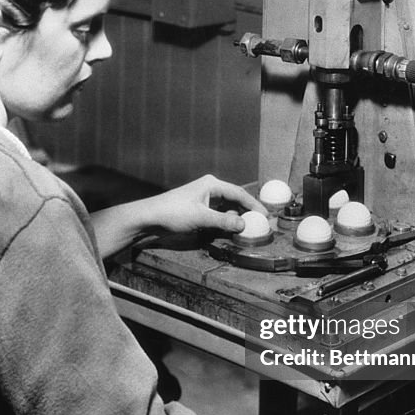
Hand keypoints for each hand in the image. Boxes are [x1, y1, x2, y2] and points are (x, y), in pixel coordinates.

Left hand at [144, 174, 266, 233]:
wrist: (148, 217)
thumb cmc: (172, 213)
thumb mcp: (201, 218)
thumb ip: (224, 222)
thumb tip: (244, 226)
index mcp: (212, 184)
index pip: (239, 193)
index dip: (254, 205)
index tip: (265, 216)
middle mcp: (209, 189)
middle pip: (234, 200)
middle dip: (247, 212)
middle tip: (259, 224)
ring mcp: (203, 199)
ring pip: (226, 208)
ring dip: (235, 218)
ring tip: (247, 229)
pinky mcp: (198, 209)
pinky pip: (217, 214)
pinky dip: (225, 222)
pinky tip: (229, 230)